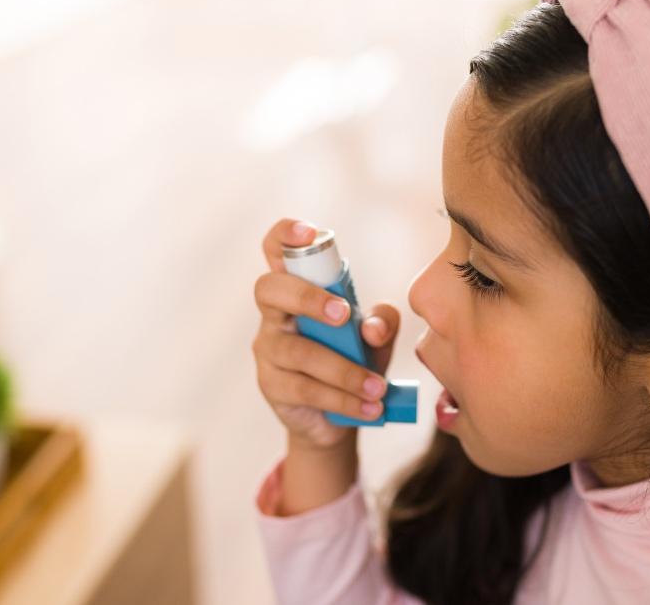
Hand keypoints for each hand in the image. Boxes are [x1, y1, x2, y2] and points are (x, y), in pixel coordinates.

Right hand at [252, 219, 401, 449]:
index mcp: (297, 289)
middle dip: (307, 298)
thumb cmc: (354, 360)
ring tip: (379, 389)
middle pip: (270, 290)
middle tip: (343, 316)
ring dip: (344, 371)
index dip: (285, 235)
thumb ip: (381, 322)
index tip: (309, 233)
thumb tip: (371, 329)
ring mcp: (268, 349)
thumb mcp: (375, 338)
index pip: (276, 250)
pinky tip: (370, 408)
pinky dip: (344, 399)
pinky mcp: (271, 385)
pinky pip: (305, 389)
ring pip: (297, 351)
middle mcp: (275, 314)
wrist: (338, 417)